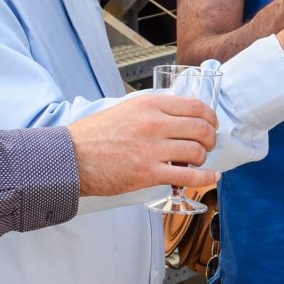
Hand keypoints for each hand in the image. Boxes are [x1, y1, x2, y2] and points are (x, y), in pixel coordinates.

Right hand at [69, 94, 219, 197]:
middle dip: (210, 138)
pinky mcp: (148, 173)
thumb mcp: (125, 110)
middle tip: (208, 144)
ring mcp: (152, 149)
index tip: (212, 125)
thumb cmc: (94, 135)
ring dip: (203, 158)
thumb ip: (151, 111)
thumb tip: (176, 117)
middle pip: (201, 128)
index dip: (210, 117)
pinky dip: (204, 178)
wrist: (71, 158)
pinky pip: (187, 176)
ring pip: (197, 152)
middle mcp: (154, 124)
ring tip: (197, 161)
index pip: (195, 106)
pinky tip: (211, 178)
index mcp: (149, 105)